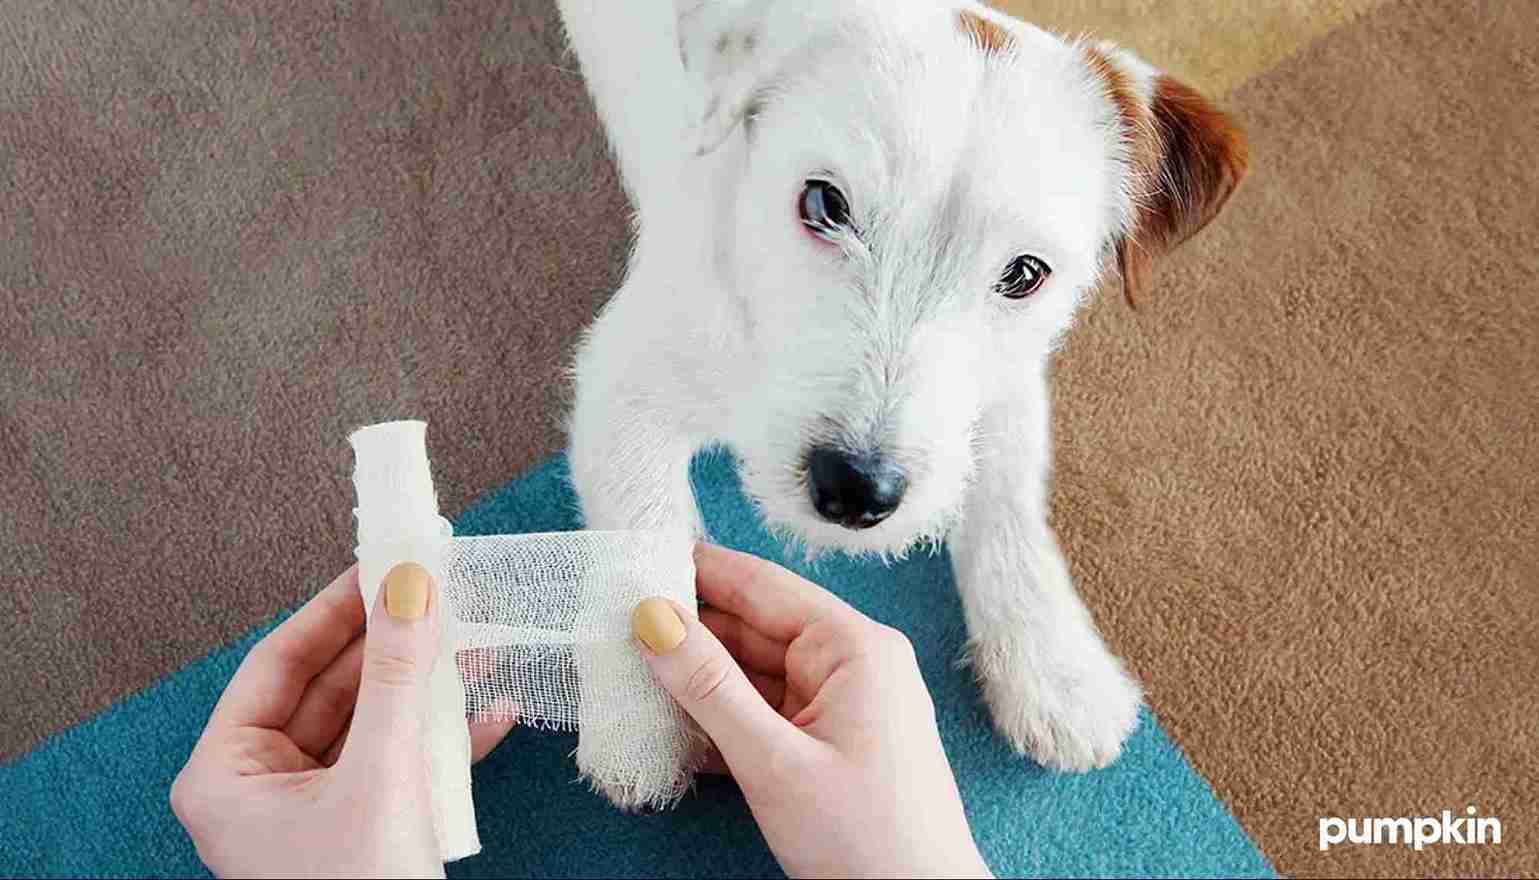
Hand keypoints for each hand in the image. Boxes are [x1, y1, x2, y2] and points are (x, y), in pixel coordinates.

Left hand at [171, 564, 514, 877]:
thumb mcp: (381, 775)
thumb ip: (396, 676)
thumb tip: (409, 586)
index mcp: (227, 775)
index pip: (278, 662)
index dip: (334, 608)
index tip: (382, 562)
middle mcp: (262, 788)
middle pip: (332, 687)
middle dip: (394, 646)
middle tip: (436, 591)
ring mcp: (314, 809)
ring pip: (372, 721)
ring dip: (426, 688)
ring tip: (475, 644)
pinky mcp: (362, 827)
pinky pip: (398, 762)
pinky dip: (442, 737)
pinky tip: (490, 713)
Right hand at [632, 544, 990, 878]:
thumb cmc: (870, 841)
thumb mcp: (774, 761)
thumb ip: (709, 687)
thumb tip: (656, 620)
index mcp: (853, 648)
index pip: (762, 585)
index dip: (699, 569)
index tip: (640, 556)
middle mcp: (852, 664)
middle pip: (753, 627)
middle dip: (689, 628)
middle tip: (618, 622)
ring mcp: (842, 705)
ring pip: (753, 674)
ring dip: (698, 679)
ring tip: (632, 672)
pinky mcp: (829, 744)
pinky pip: (765, 714)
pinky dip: (721, 719)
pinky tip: (673, 726)